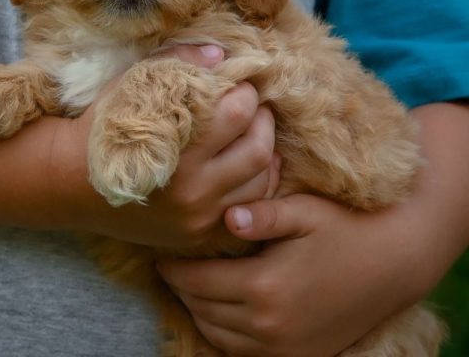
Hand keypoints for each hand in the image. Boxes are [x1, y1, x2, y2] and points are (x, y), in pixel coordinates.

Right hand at [58, 45, 280, 247]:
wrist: (67, 183)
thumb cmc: (100, 127)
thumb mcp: (132, 85)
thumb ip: (177, 63)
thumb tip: (221, 54)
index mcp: (177, 152)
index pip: (237, 113)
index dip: (244, 89)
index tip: (237, 81)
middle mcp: (192, 193)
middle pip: (257, 149)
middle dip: (261, 118)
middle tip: (249, 103)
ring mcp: (196, 220)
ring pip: (259, 183)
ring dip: (263, 150)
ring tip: (250, 130)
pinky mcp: (196, 235)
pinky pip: (247, 210)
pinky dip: (255, 183)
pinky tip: (247, 163)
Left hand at [157, 194, 430, 356]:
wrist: (392, 264)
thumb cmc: (343, 229)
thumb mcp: (303, 212)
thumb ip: (262, 215)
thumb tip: (226, 218)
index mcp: (265, 286)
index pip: (198, 281)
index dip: (175, 268)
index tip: (162, 255)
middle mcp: (269, 325)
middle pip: (203, 310)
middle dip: (181, 289)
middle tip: (171, 268)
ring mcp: (284, 347)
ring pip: (218, 335)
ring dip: (198, 312)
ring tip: (190, 288)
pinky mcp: (298, 356)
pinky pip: (242, 353)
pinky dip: (222, 335)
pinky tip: (220, 312)